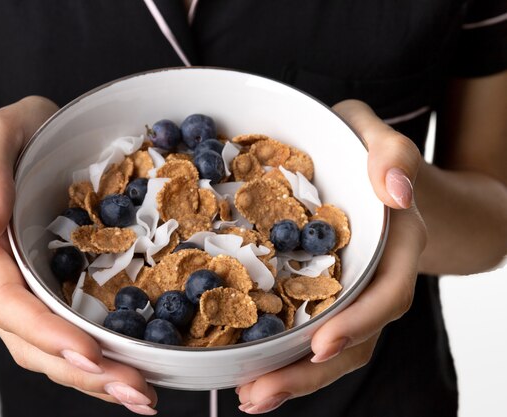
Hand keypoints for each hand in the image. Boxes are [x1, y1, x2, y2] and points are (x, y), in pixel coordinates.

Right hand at [0, 96, 157, 415]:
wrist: (9, 155)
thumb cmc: (7, 142)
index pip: (6, 300)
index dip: (46, 331)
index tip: (90, 352)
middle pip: (31, 341)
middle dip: (82, 370)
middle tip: (134, 390)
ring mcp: (24, 294)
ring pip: (49, 350)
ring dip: (95, 379)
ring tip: (141, 395)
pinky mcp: (49, 295)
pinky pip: (67, 337)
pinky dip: (99, 362)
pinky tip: (132, 377)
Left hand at [235, 100, 426, 413]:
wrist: (374, 172)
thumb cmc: (368, 150)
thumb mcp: (378, 135)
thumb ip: (391, 152)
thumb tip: (395, 192)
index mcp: (398, 244)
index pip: (388, 293)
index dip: (358, 322)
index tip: (320, 344)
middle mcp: (377, 277)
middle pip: (356, 336)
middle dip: (310, 370)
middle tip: (260, 392)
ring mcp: (350, 291)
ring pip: (331, 346)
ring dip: (292, 376)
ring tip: (249, 397)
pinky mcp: (323, 294)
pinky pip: (310, 331)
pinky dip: (284, 356)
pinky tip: (250, 374)